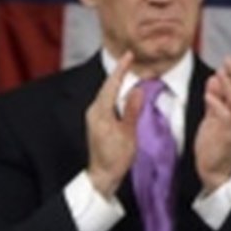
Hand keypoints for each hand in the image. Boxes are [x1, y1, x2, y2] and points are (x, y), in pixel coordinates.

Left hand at [85, 52, 141, 196]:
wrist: (102, 176)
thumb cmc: (116, 157)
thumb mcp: (128, 134)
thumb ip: (132, 110)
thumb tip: (136, 89)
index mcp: (101, 112)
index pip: (112, 85)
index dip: (121, 69)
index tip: (129, 55)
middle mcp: (94, 111)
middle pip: (107, 86)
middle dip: (119, 72)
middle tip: (131, 59)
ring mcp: (94, 117)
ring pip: (106, 93)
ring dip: (117, 81)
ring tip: (129, 71)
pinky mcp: (97, 122)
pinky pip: (107, 100)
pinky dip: (115, 92)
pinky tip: (123, 91)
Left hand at [194, 56, 230, 193]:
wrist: (215, 168)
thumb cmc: (215, 140)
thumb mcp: (215, 115)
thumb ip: (216, 97)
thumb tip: (215, 77)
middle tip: (229, 60)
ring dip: (229, 85)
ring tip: (220, 72)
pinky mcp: (225, 136)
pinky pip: (224, 118)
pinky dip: (217, 104)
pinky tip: (208, 94)